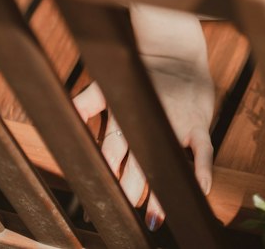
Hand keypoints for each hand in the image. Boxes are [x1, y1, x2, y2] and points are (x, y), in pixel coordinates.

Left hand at [71, 41, 213, 230]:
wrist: (171, 47)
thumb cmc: (140, 71)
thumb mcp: (108, 86)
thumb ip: (86, 103)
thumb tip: (62, 113)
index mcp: (125, 118)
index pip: (112, 151)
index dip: (106, 173)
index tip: (101, 196)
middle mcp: (149, 126)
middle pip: (137, 164)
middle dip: (129, 189)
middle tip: (124, 213)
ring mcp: (174, 125)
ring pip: (166, 162)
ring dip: (160, 191)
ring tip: (154, 217)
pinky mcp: (197, 123)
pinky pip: (202, 150)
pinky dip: (201, 169)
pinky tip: (201, 190)